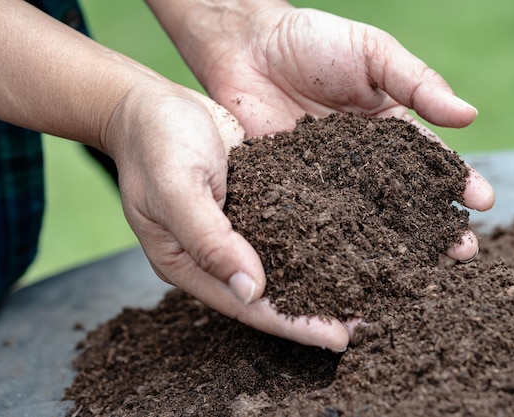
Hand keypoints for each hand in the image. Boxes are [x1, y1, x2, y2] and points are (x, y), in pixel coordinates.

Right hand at [104, 83, 352, 350]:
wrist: (152, 102)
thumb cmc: (155, 141)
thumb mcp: (176, 188)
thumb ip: (209, 240)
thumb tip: (251, 291)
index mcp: (186, 261)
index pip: (243, 304)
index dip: (290, 323)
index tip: (334, 339)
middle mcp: (212, 254)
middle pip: (266, 293)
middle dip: (311, 312)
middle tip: (360, 325)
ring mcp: (232, 229)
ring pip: (278, 266)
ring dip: (316, 281)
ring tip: (359, 294)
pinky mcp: (249, 203)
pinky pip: (282, 231)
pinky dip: (310, 243)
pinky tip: (341, 246)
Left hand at [181, 4, 494, 259]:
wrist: (248, 46)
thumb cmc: (314, 41)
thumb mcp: (373, 53)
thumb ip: (416, 82)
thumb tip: (470, 116)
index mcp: (388, 128)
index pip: (430, 160)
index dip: (458, 181)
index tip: (483, 204)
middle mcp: (363, 161)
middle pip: (405, 199)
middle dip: (435, 226)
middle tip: (462, 253)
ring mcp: (328, 179)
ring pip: (366, 219)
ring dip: (393, 246)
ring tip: (419, 271)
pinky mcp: (293, 190)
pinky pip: (317, 219)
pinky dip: (336, 244)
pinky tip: (354, 265)